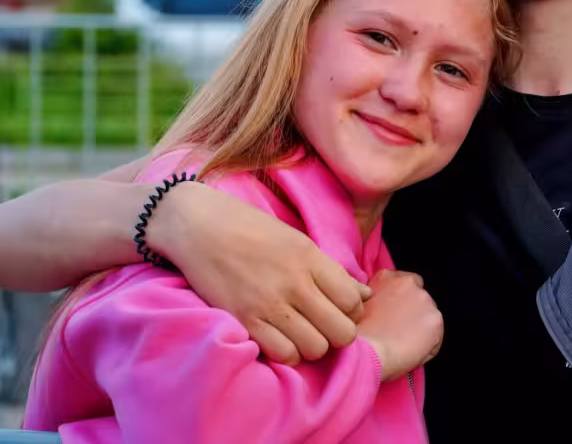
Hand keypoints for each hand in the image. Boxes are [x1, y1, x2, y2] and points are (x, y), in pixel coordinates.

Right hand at [148, 181, 371, 365]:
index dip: (352, 312)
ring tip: (302, 334)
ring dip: (313, 346)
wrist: (198, 226)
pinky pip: (283, 354)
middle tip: (324, 326)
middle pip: (342, 332)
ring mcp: (270, 304)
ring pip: (316, 348)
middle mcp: (295, 283)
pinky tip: (281, 339)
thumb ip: (331, 270)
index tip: (339, 310)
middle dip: (339, 334)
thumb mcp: (298, 241)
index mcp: (311, 258)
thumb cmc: (250, 229)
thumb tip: (365, 295)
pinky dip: (287, 353)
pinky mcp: (245, 320)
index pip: (354, 301)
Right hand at [358, 270, 443, 381]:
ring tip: (404, 344)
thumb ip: (375, 298)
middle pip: (418, 296)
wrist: (367, 354)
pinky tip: (412, 353)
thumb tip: (383, 306)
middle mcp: (409, 283)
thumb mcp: (359, 307)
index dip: (401, 299)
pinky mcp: (436, 319)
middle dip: (412, 310)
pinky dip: (428, 344)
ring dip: (420, 325)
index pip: (403, 282)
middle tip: (399, 329)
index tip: (395, 312)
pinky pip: (435, 335)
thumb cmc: (356, 336)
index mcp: (387, 277)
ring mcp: (425, 300)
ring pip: (427, 315)